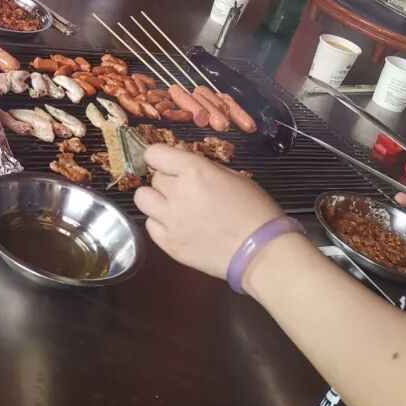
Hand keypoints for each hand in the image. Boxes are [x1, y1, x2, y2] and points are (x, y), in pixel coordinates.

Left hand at [133, 144, 283, 278]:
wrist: (262, 252)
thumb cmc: (255, 210)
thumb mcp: (233, 176)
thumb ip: (202, 166)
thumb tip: (180, 156)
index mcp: (194, 171)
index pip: (154, 153)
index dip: (159, 157)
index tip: (167, 162)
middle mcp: (176, 193)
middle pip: (154, 178)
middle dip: (167, 180)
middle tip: (184, 189)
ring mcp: (170, 221)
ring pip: (142, 200)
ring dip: (156, 200)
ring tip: (173, 207)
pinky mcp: (169, 245)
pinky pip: (150, 226)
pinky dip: (160, 223)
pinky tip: (177, 226)